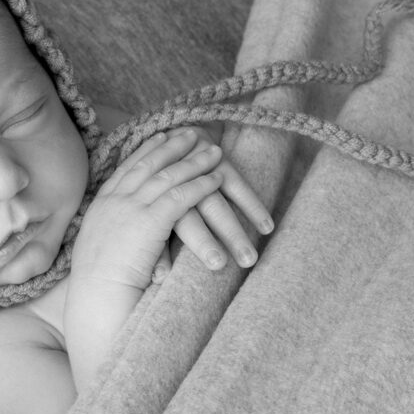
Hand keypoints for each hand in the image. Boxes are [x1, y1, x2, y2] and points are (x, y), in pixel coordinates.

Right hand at [70, 129, 225, 291]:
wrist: (97, 298)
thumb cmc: (99, 286)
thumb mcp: (100, 249)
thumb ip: (113, 231)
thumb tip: (124, 231)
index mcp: (101, 205)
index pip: (127, 168)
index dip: (146, 151)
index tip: (161, 137)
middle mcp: (115, 199)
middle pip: (148, 163)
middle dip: (172, 146)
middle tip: (191, 133)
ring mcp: (131, 207)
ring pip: (169, 175)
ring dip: (194, 161)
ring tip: (215, 152)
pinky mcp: (150, 220)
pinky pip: (182, 195)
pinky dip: (202, 184)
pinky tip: (219, 178)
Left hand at [166, 125, 272, 270]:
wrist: (176, 135)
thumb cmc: (163, 187)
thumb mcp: (152, 212)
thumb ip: (154, 245)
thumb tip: (157, 278)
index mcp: (146, 199)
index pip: (156, 229)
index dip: (167, 254)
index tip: (171, 278)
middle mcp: (169, 182)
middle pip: (187, 217)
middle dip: (204, 243)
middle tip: (220, 268)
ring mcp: (194, 170)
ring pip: (213, 203)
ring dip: (232, 231)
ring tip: (249, 259)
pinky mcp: (217, 160)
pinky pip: (236, 185)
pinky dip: (251, 205)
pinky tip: (266, 227)